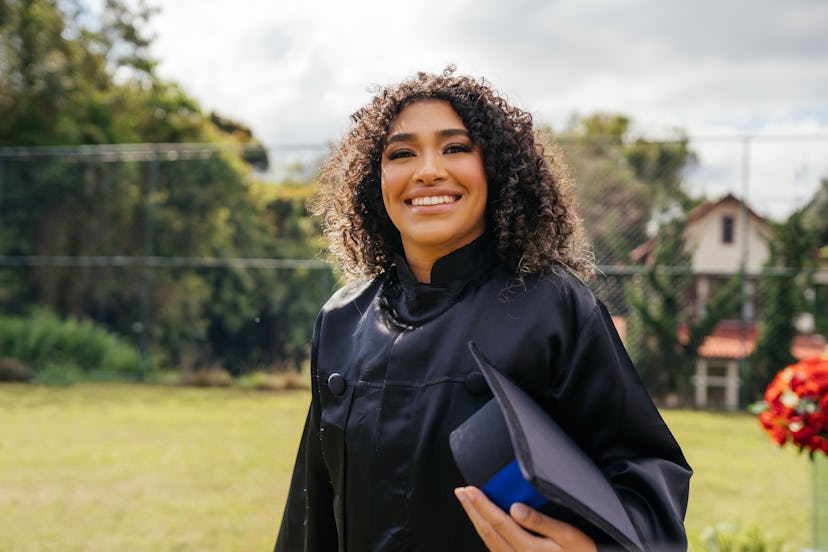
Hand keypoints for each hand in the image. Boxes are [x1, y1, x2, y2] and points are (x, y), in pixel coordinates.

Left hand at [455, 486, 596, 551]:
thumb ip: (542, 522)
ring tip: (468, 503)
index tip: (469, 489)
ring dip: (476, 520)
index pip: (498, 522)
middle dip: (472, 510)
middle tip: (461, 492)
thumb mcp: (570, 537)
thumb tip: (515, 508)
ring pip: (489, 541)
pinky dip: (486, 532)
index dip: (481, 504)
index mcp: (530, 549)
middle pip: (488, 532)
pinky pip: (495, 548)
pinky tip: (484, 522)